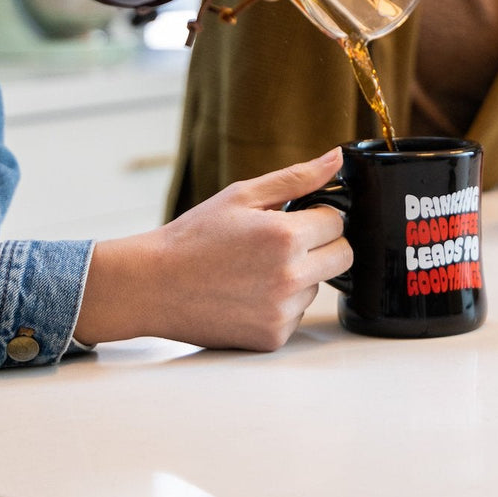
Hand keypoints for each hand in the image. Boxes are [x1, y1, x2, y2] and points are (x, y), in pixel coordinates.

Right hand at [75, 148, 350, 351]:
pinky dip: (281, 303)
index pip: (337, 220)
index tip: (295, 216)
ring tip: (256, 267)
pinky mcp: (272, 337)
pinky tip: (249, 292)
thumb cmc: (195, 236)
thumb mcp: (243, 195)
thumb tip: (337, 159)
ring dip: (300, 274)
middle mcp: (289, 277)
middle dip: (322, 243)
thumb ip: (297, 177)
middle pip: (343, 256)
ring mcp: (282, 312)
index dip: (318, 214)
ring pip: (318, 285)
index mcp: (286, 237)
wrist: (154, 285)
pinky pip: (296, 313)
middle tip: (285, 240)